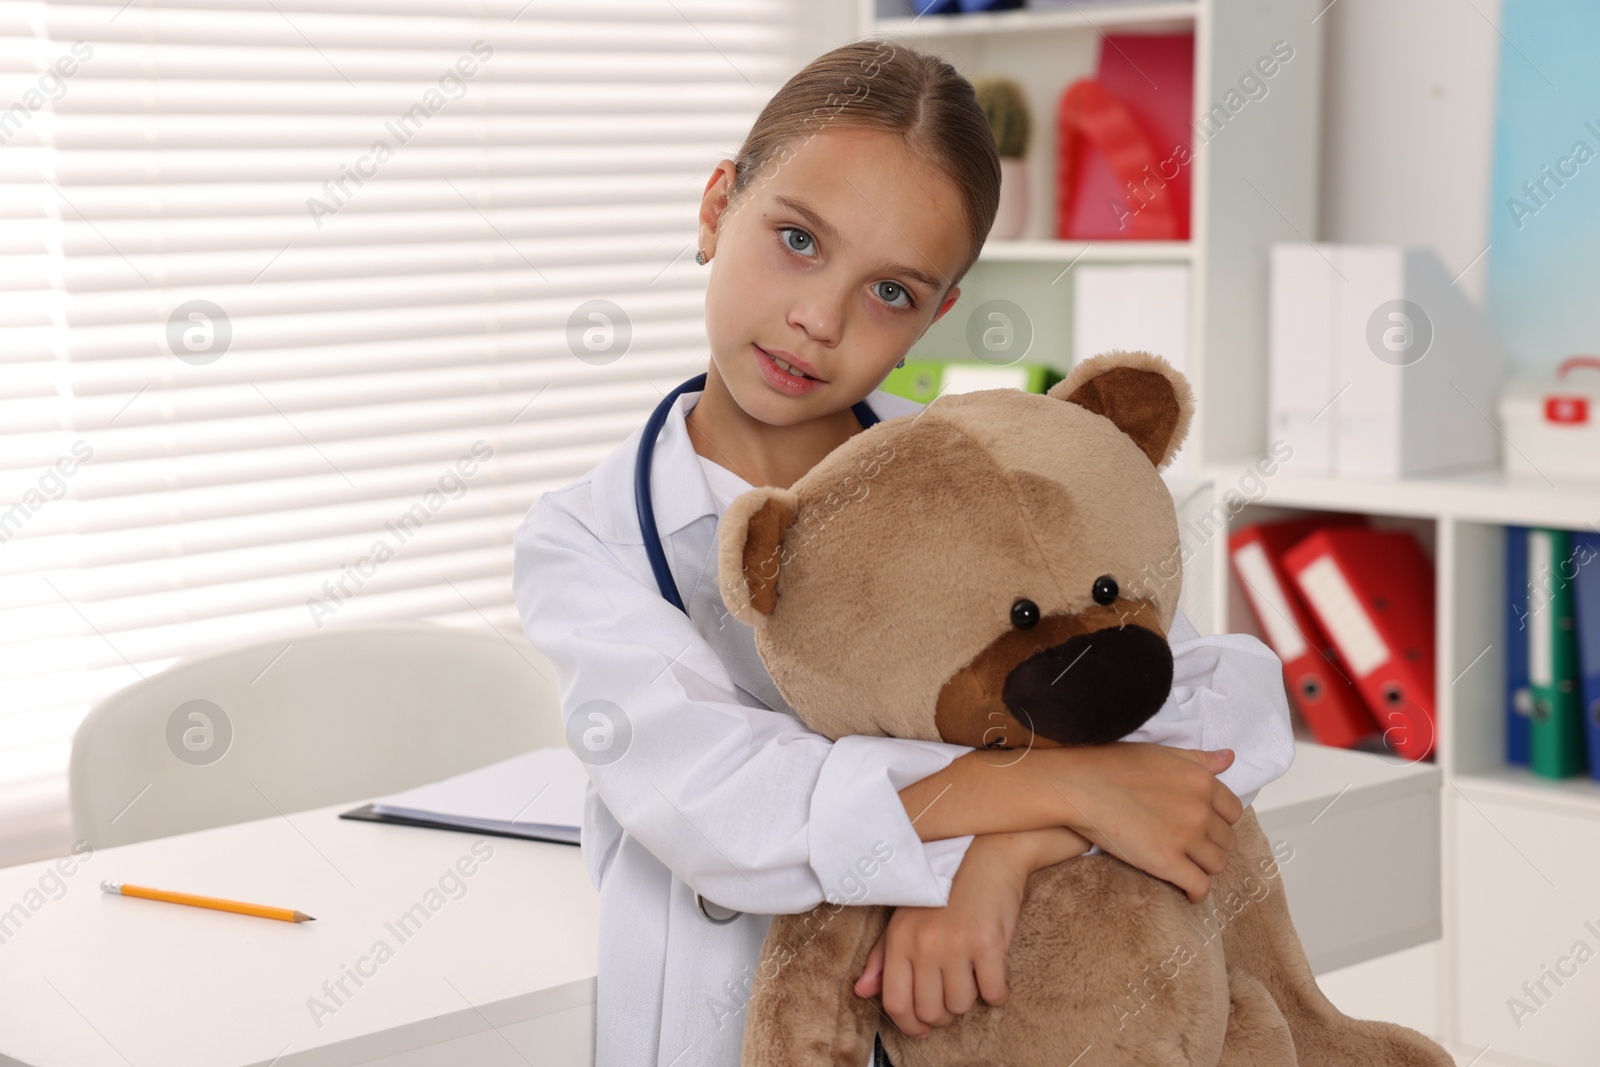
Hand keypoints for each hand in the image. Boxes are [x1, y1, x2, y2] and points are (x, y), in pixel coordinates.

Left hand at [852, 831, 1065, 1037]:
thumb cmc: (945, 886)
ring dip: (970, 999)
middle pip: (929, 1010)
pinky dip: (996, 992)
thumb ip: (882, 957)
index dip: (910, 1024)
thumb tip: (863, 991)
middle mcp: (924, 943)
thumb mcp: (905, 917)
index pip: (896, 1001)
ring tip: (972, 975)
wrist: (987, 852)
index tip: (922, 1029)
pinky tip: (993, 974)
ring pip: (961, 1005)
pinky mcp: (989, 944)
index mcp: (899, 938)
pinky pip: (993, 993)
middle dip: (942, 1014)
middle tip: (952, 997)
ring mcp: (957, 944)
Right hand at [1047, 743, 1241, 903]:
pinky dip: (1197, 893)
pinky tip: (1188, 892)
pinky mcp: (1167, 862)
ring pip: (1217, 864)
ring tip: (1188, 866)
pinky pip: (1198, 886)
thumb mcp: (1163, 753)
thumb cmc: (1115, 765)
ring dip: (1205, 867)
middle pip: (1226, 840)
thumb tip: (1229, 757)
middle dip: (1212, 844)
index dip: (1220, 820)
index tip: (1206, 826)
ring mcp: (1186, 838)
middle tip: (1193, 847)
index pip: (1233, 811)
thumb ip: (1199, 758)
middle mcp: (1201, 810)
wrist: (1081, 786)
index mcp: (1202, 782)